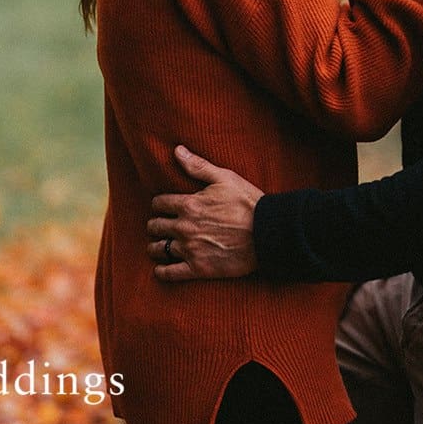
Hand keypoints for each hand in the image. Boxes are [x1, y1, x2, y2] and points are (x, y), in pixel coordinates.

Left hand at [146, 146, 262, 280]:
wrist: (267, 233)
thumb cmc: (248, 203)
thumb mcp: (225, 178)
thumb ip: (198, 166)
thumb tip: (177, 150)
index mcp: (189, 204)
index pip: (159, 203)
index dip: (159, 204)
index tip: (162, 206)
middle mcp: (184, 227)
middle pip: (155, 226)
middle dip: (155, 224)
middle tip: (160, 226)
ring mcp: (190, 249)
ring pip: (159, 248)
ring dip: (156, 246)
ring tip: (159, 246)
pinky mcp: (198, 268)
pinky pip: (170, 273)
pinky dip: (162, 271)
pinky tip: (161, 269)